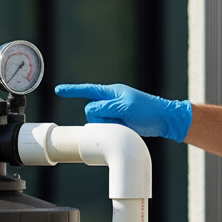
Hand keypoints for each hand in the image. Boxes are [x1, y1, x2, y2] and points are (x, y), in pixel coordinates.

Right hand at [54, 83, 192, 142]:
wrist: (164, 120)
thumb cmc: (147, 109)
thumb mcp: (124, 106)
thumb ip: (104, 107)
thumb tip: (90, 111)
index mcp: (111, 92)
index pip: (87, 90)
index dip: (72, 91)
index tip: (58, 90)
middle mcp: (110, 102)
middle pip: (91, 112)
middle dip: (101, 118)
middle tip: (120, 118)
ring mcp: (113, 113)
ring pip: (98, 123)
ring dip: (109, 126)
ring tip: (126, 123)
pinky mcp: (118, 123)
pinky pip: (106, 129)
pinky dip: (114, 131)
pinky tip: (127, 128)